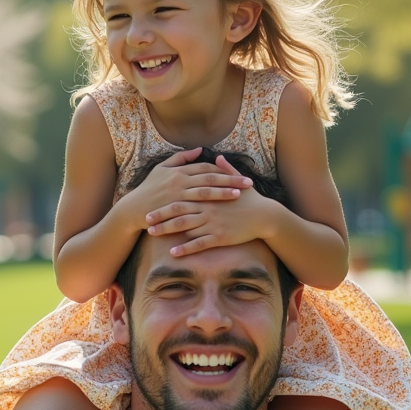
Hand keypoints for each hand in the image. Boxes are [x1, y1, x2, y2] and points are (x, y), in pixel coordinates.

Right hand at [123, 147, 253, 228]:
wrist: (133, 209)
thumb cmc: (148, 189)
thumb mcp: (161, 169)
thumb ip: (180, 158)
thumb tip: (199, 149)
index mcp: (179, 170)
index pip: (206, 168)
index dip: (223, 170)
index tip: (239, 173)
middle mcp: (180, 180)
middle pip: (210, 178)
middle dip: (231, 179)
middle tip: (249, 182)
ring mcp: (178, 194)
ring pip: (206, 191)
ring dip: (224, 191)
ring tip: (240, 193)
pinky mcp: (176, 207)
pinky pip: (197, 206)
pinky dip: (211, 206)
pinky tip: (221, 208)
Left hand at [145, 155, 278, 255]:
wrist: (264, 216)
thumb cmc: (250, 199)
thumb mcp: (237, 180)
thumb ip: (224, 169)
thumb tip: (218, 156)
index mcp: (208, 193)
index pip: (181, 195)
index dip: (165, 200)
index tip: (151, 203)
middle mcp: (207, 207)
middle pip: (178, 211)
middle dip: (160, 216)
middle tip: (145, 220)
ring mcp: (212, 223)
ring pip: (184, 227)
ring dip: (167, 231)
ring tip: (152, 234)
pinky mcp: (219, 237)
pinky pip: (198, 244)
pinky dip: (184, 248)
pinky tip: (173, 252)